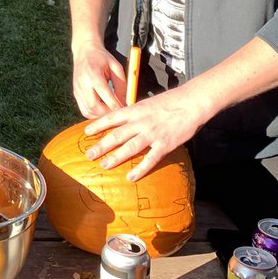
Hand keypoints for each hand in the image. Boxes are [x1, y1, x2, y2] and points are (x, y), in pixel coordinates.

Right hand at [71, 40, 126, 118]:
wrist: (84, 51)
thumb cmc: (102, 58)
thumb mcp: (116, 67)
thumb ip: (122, 85)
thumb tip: (126, 103)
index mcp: (93, 73)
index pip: (104, 94)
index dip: (115, 105)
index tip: (125, 110)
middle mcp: (82, 83)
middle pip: (94, 106)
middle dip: (107, 114)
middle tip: (118, 115)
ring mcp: (77, 89)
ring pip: (88, 111)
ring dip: (100, 116)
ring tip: (111, 114)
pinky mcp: (75, 94)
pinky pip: (84, 110)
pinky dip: (94, 114)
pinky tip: (103, 111)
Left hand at [83, 87, 211, 180]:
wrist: (192, 102)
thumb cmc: (171, 101)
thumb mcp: (148, 103)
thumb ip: (136, 113)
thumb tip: (124, 119)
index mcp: (135, 110)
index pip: (111, 117)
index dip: (97, 125)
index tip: (85, 132)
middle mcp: (140, 122)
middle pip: (116, 134)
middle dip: (101, 145)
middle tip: (88, 154)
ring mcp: (152, 133)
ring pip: (129, 147)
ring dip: (115, 157)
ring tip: (104, 165)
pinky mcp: (165, 144)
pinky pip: (150, 159)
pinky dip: (140, 168)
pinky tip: (131, 177)